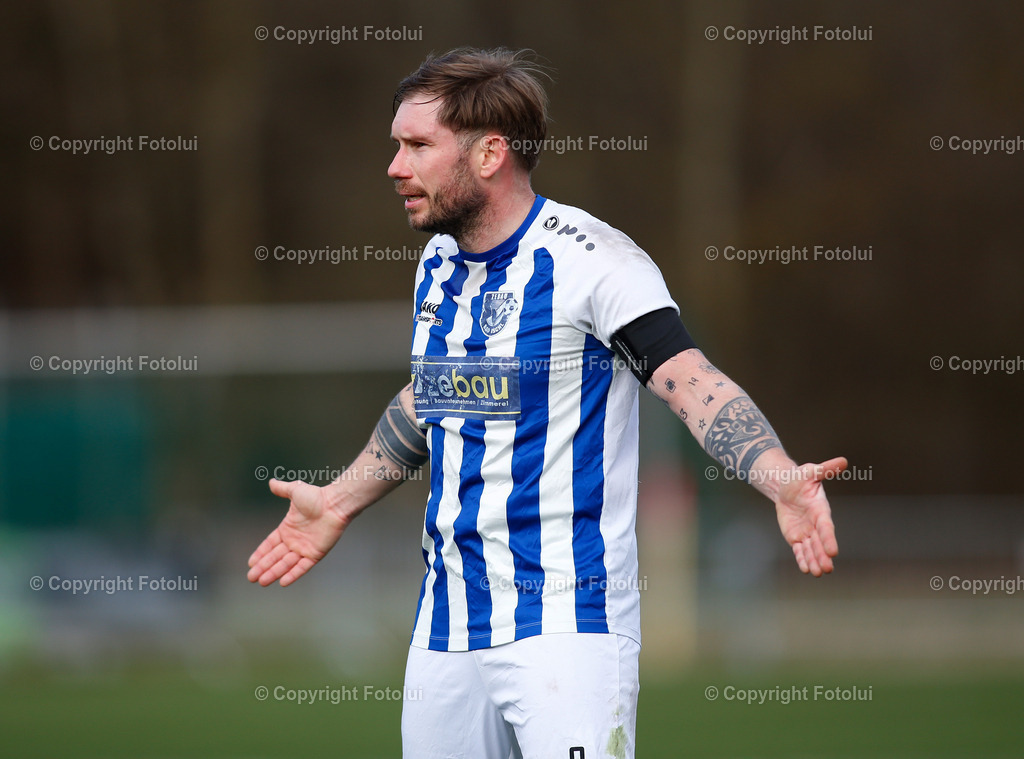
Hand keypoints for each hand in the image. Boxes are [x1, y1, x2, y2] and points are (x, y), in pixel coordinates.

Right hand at [247, 478, 347, 586]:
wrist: (334, 503)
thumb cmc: (316, 496)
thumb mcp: (295, 490)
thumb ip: (282, 489)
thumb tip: (271, 482)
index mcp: (288, 528)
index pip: (270, 544)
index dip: (260, 553)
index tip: (250, 563)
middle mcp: (295, 540)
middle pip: (275, 557)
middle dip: (263, 567)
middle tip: (251, 578)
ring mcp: (305, 548)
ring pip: (285, 564)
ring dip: (274, 572)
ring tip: (261, 581)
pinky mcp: (316, 553)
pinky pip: (302, 567)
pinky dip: (293, 574)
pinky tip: (282, 582)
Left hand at [774, 456, 846, 575]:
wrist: (786, 487)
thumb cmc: (800, 478)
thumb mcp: (810, 471)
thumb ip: (825, 468)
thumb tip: (843, 460)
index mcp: (820, 510)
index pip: (826, 527)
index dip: (828, 539)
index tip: (833, 551)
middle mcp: (815, 524)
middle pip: (820, 542)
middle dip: (823, 555)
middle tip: (827, 569)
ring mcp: (806, 532)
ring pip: (811, 549)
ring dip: (814, 560)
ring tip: (817, 573)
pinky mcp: (796, 536)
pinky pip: (799, 550)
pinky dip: (802, 559)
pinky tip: (806, 569)